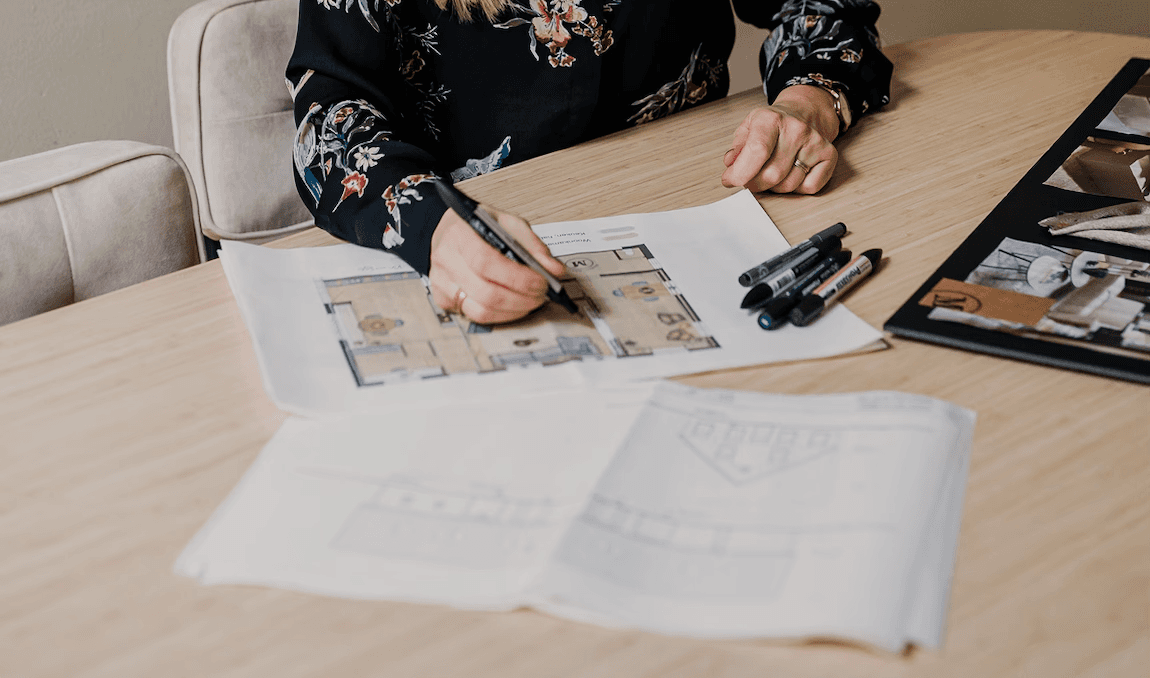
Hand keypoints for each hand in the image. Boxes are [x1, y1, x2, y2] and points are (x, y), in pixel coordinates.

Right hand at [428, 205, 566, 324]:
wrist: (449, 231)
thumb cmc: (477, 226)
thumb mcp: (506, 223)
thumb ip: (532, 245)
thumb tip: (554, 270)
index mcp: (459, 234)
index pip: (486, 262)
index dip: (518, 277)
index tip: (541, 282)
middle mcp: (445, 260)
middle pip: (486, 292)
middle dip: (522, 298)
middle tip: (542, 294)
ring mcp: (441, 283)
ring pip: (481, 311)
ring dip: (514, 311)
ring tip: (531, 301)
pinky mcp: (444, 300)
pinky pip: (476, 317)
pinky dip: (501, 315)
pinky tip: (513, 305)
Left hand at [721, 84, 840, 193]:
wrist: (805, 111)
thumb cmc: (774, 124)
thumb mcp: (749, 127)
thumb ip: (737, 148)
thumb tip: (732, 165)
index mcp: (771, 119)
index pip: (756, 152)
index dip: (740, 173)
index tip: (730, 180)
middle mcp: (796, 129)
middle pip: (771, 175)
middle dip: (754, 184)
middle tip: (749, 179)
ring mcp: (815, 142)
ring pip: (788, 186)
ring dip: (775, 187)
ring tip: (772, 173)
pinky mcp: (829, 155)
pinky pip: (809, 187)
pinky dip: (797, 188)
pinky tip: (792, 174)